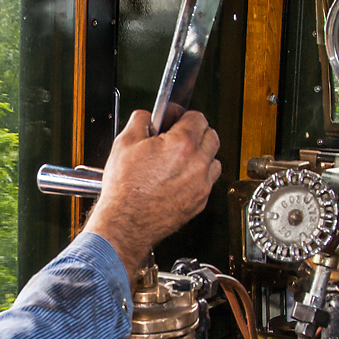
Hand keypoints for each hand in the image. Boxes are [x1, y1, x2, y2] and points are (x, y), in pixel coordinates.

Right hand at [84, 109, 221, 281]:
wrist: (126, 223)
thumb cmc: (125, 189)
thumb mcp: (124, 142)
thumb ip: (141, 120)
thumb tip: (148, 116)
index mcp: (183, 144)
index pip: (197, 117)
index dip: (182, 115)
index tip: (172, 119)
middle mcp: (198, 164)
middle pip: (211, 136)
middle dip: (195, 132)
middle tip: (177, 135)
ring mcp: (201, 185)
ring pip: (214, 160)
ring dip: (201, 155)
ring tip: (179, 158)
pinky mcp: (200, 202)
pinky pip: (207, 182)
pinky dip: (197, 177)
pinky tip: (178, 178)